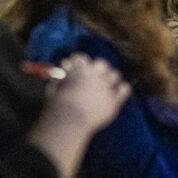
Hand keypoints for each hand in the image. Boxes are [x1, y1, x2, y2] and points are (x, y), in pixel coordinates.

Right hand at [28, 54, 129, 177]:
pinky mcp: (113, 100)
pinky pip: (124, 89)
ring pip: (114, 74)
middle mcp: (94, 75)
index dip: (80, 64)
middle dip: (98, 69)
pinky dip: (122, 90)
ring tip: (106, 87)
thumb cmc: (57, 104)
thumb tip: (61, 70)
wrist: (69, 119)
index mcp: (79, 69)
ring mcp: (105, 86)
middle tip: (94, 79)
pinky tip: (117, 95)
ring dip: (111, 79)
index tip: (78, 70)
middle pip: (101, 63)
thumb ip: (59, 77)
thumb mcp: (53, 87)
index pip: (82, 58)